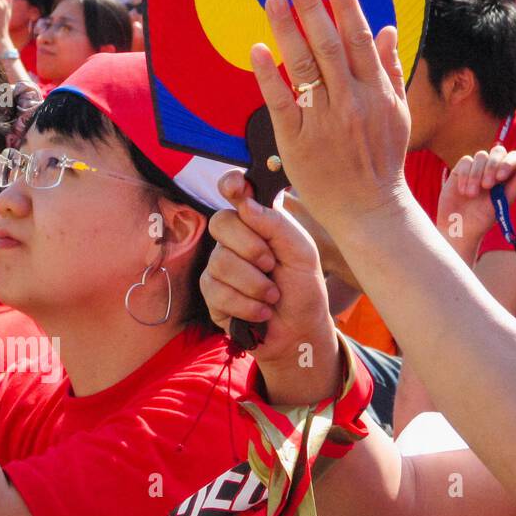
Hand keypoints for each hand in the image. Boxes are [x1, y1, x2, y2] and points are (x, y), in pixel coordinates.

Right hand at [202, 170, 338, 400]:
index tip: (236, 189)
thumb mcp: (302, 252)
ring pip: (220, 262)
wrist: (299, 331)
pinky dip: (246, 305)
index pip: (236, 191)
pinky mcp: (211, 294)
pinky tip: (262, 311)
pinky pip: (217, 291)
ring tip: (273, 296)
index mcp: (260, 221)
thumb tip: (244, 204)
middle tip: (272, 265)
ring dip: (253, 284)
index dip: (231, 184)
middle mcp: (236, 239)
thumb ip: (277, 225)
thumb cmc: (304, 288)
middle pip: (221, 223)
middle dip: (250, 248)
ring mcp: (220, 265)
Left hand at [250, 0, 411, 238]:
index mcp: (378, 93)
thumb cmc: (383, 161)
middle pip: (330, 45)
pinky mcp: (296, 141)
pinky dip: (269, 74)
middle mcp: (352, 102)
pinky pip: (280, 101)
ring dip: (287, 29)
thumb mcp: (398, 114)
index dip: (347, 6)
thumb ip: (390, 70)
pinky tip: (258, 49)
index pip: (361, 40)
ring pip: (304, 66)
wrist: (370, 209)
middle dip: (312, 7)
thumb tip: (388, 30)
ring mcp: (323, 121)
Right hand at [436, 147, 515, 251]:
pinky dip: (466, 176)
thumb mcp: (503, 202)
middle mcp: (494, 168)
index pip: (514, 157)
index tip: (501, 178)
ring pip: (481, 155)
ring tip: (472, 195)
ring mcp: (478, 167)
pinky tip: (464, 191)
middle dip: (493, 166)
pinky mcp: (462, 169)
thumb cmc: (483, 218)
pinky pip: (466, 161)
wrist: (458, 228)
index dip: (509, 163)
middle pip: (498, 150)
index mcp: (508, 175)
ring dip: (477, 175)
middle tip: (487, 186)